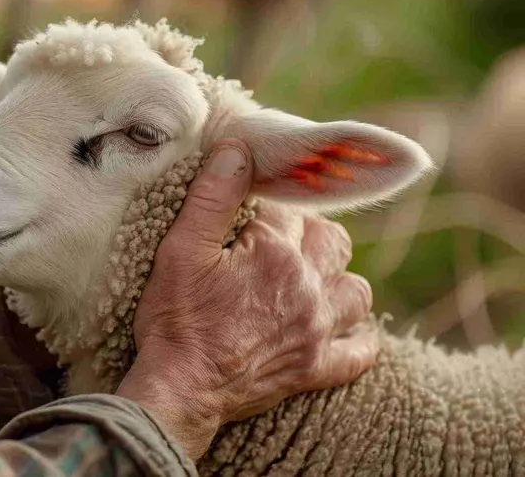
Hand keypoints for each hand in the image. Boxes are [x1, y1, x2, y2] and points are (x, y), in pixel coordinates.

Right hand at [116, 140, 377, 458]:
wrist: (181, 388)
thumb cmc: (177, 317)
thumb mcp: (182, 248)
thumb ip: (214, 195)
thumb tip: (238, 147)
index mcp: (276, 252)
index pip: (287, 209)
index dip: (266, 206)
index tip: (248, 212)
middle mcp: (308, 288)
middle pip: (334, 242)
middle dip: (312, 233)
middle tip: (279, 240)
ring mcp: (316, 331)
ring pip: (356, 292)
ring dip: (339, 280)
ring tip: (311, 278)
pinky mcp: (314, 369)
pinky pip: (358, 353)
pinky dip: (359, 340)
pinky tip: (345, 330)